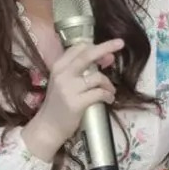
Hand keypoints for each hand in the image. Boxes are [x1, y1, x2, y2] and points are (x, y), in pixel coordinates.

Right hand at [21, 38, 123, 161]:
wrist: (48, 126)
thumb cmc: (58, 103)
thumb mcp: (64, 82)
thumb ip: (81, 69)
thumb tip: (107, 57)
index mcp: (58, 66)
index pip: (78, 48)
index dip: (94, 47)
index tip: (107, 52)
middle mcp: (62, 74)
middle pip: (87, 55)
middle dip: (106, 47)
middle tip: (120, 43)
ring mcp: (69, 88)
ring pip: (97, 77)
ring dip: (109, 83)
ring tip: (110, 91)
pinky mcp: (76, 103)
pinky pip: (99, 93)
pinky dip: (108, 95)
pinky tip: (108, 99)